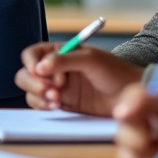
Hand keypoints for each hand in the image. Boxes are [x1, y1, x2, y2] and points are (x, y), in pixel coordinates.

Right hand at [15, 42, 142, 115]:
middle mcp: (55, 69)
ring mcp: (57, 87)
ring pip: (31, 90)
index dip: (31, 62)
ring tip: (56, 100)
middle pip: (26, 73)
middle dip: (33, 82)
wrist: (131, 95)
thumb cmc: (115, 71)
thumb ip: (64, 60)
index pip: (32, 54)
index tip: (40, 71)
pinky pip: (41, 104)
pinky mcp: (62, 103)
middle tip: (51, 89)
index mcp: (60, 52)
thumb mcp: (90, 60)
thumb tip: (39, 67)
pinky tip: (57, 106)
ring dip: (38, 95)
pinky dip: (43, 105)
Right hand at [112, 77, 157, 157]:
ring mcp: (145, 154)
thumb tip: (120, 112)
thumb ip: (150, 100)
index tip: (145, 124)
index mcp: (149, 108)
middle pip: (121, 135)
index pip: (125, 107)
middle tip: (152, 143)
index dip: (131, 115)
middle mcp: (144, 130)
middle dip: (136, 139)